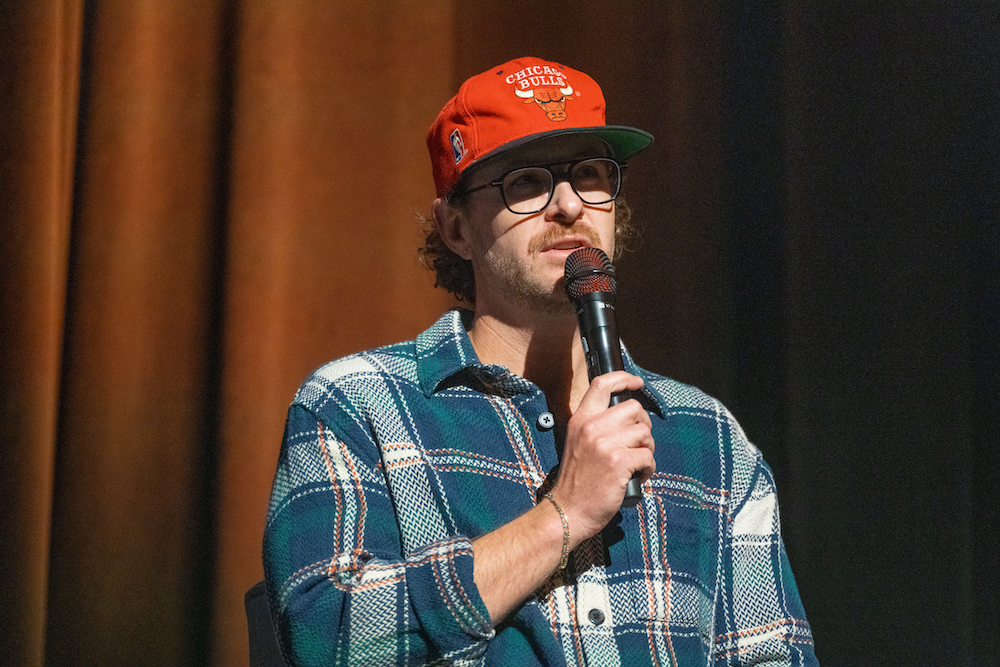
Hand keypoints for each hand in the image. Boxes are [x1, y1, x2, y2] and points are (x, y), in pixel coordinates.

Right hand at [552, 371, 654, 544]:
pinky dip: (649, 468)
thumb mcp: (578, 443)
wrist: (567, 512)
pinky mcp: (618, 462)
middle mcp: (591, 427)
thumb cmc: (577, 481)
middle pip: (634, 409)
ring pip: (644, 433)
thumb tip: (628, 416)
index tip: (636, 383)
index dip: (624, 378)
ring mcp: (605, 444)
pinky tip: (638, 476)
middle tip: (637, 444)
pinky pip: (648, 455)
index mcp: (580, 420)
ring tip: (636, 464)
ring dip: (647, 449)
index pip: (602, 384)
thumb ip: (596, 426)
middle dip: (643, 426)